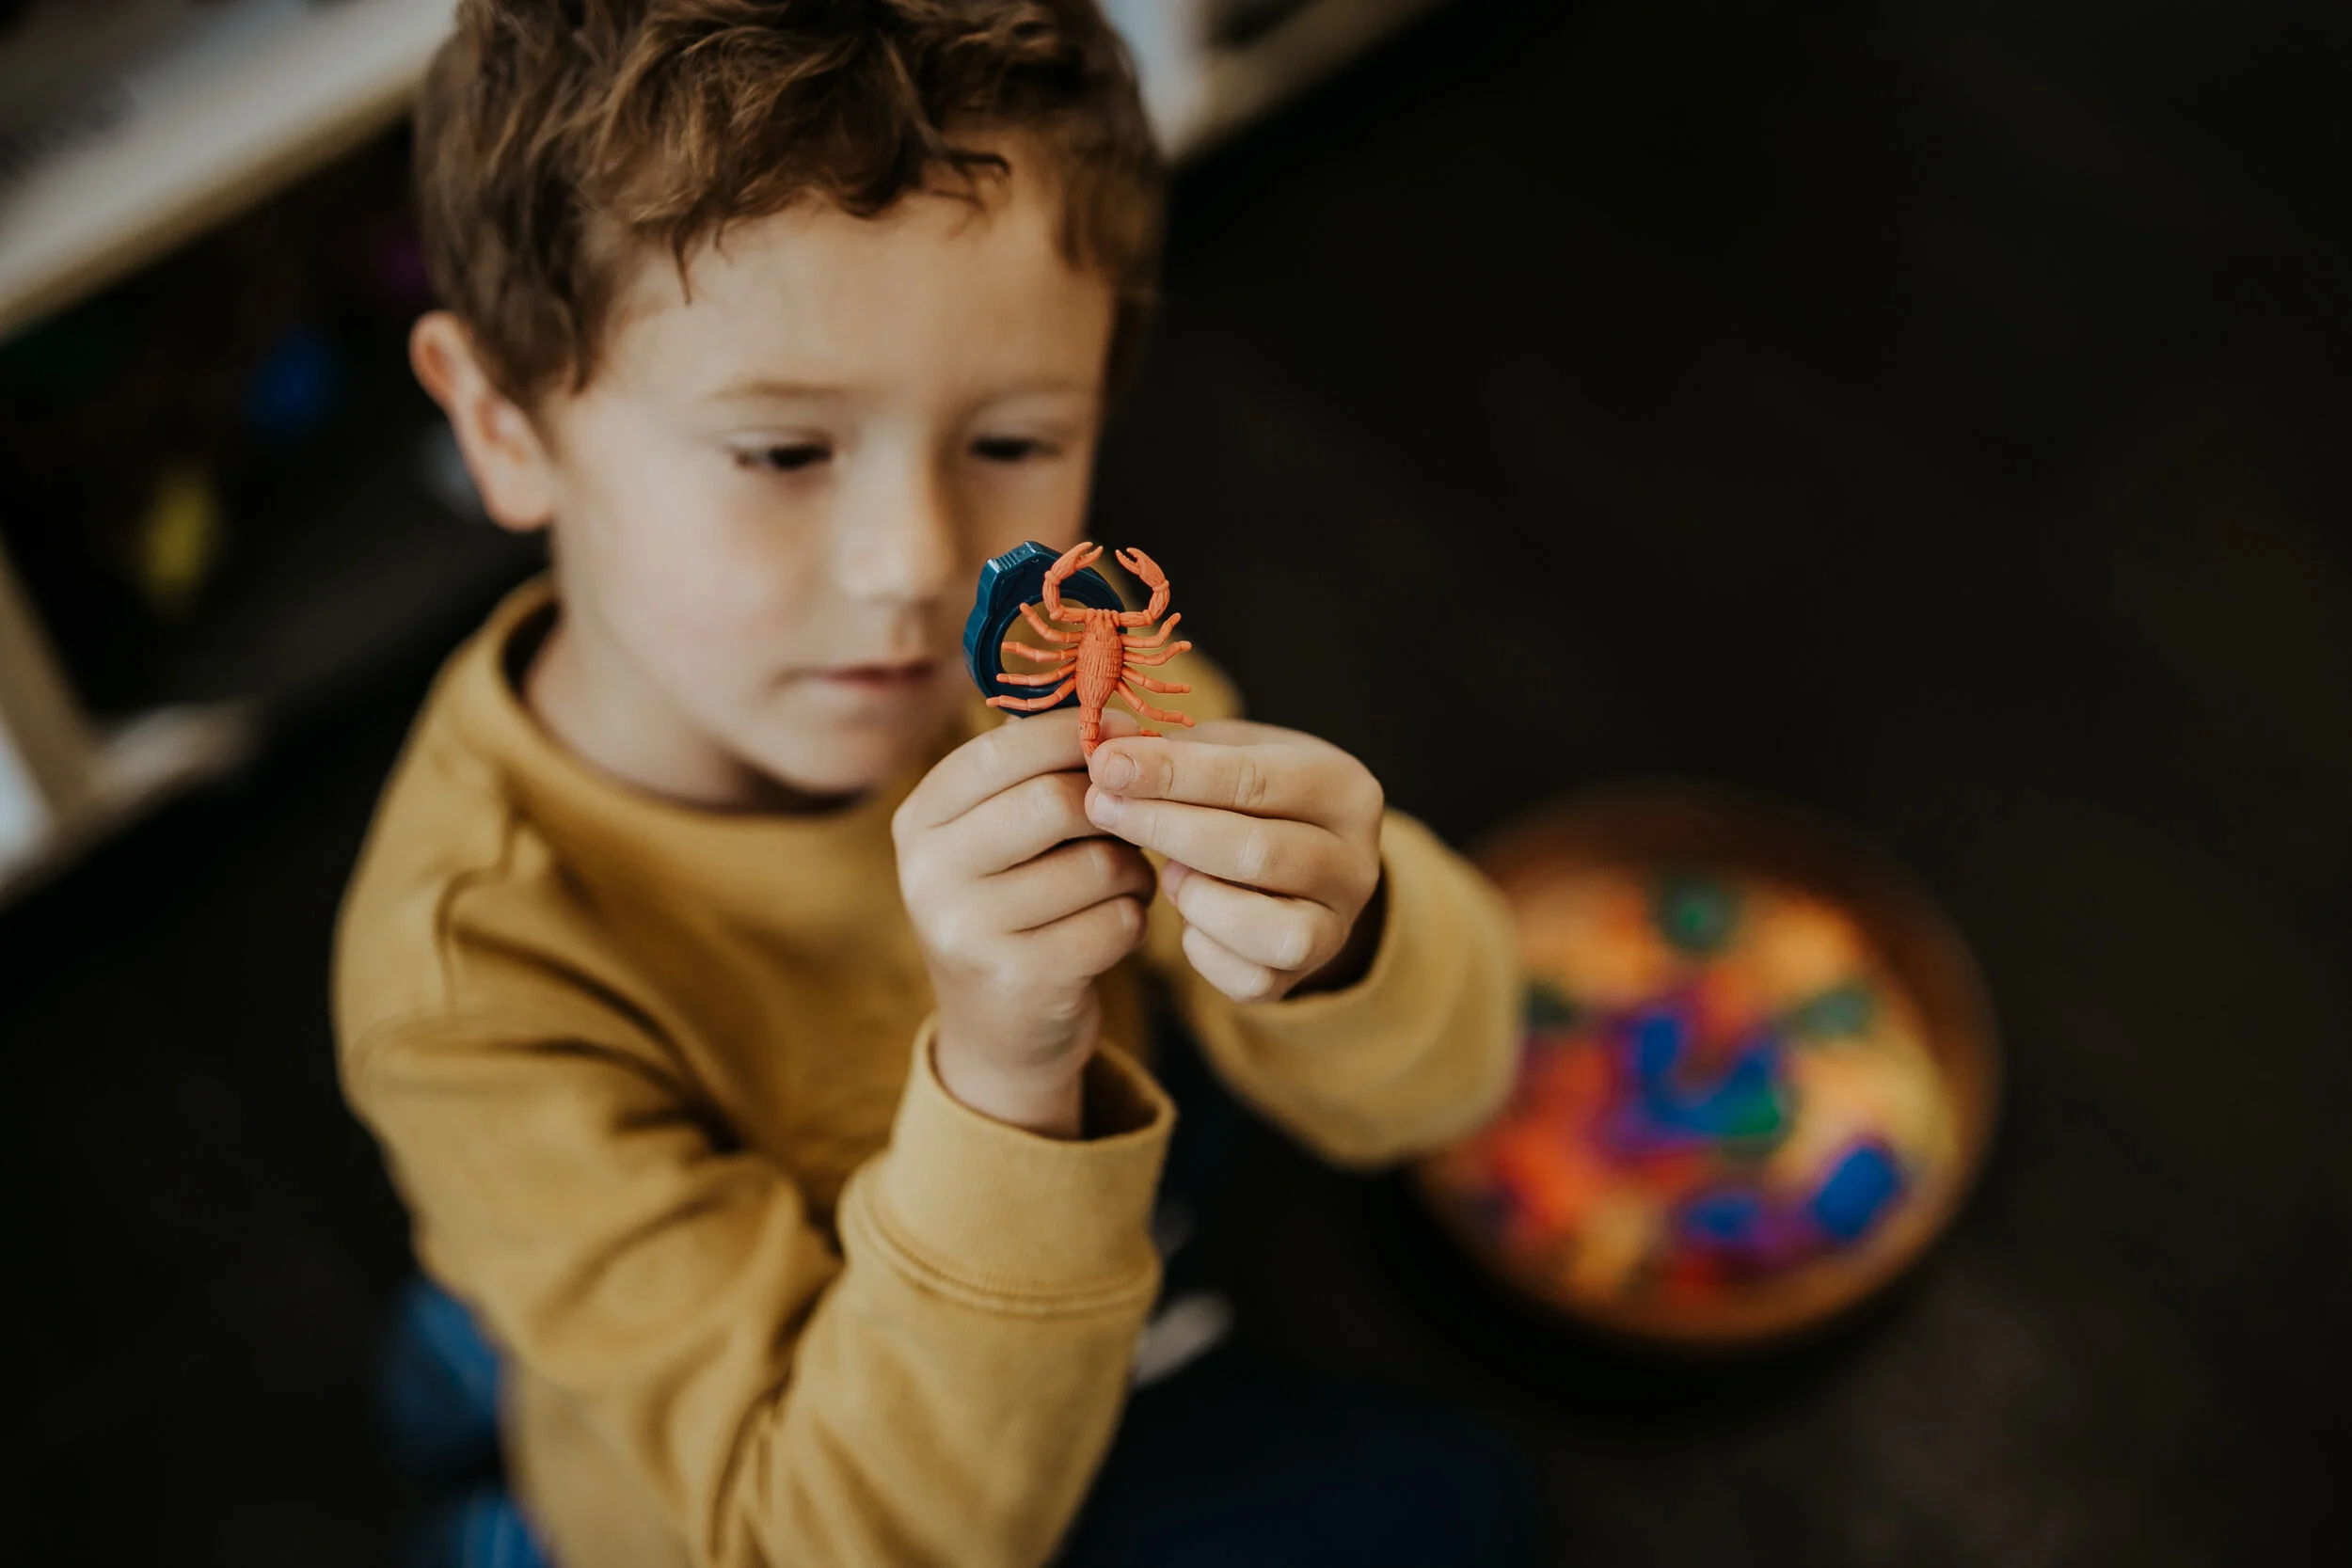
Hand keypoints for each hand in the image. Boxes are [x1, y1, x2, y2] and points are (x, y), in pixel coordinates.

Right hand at [894, 709, 1154, 1137]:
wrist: (999, 1035)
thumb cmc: (1015, 908)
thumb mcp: (997, 836)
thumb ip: (1034, 772)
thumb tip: (1107, 703)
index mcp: (918, 820)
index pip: (1001, 747)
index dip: (1076, 731)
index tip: (1129, 730)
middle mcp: (926, 873)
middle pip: (1055, 801)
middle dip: (1113, 807)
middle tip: (1131, 821)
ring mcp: (965, 931)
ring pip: (1097, 864)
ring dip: (1132, 870)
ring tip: (1121, 881)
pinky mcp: (1016, 980)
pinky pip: (1116, 923)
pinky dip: (1134, 921)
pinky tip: (1113, 928)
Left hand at [1083, 720, 1385, 1004]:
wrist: (1297, 862)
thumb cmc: (1251, 796)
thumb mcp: (1227, 753)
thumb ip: (1174, 749)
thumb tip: (1107, 748)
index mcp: (1347, 791)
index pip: (1256, 780)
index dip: (1175, 773)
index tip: (1108, 764)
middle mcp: (1356, 864)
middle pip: (1257, 853)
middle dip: (1165, 827)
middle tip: (1099, 807)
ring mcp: (1336, 928)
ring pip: (1270, 930)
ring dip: (1197, 896)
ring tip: (1167, 870)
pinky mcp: (1301, 976)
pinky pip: (1248, 980)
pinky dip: (1201, 945)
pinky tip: (1187, 912)